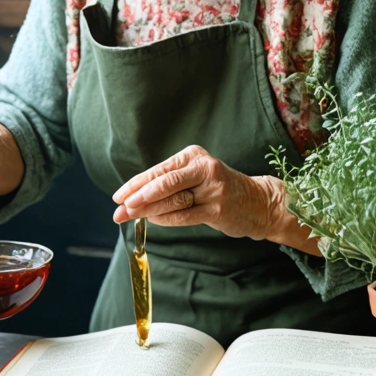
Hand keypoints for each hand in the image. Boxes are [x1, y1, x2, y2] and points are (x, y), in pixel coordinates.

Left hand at [111, 144, 303, 246]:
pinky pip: (185, 215)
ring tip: (130, 215)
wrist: (257, 202)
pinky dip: (166, 218)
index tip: (118, 196)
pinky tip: (154, 220)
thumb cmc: (218, 189)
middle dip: (138, 196)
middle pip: (163, 182)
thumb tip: (132, 197)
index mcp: (193, 155)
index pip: (158, 169)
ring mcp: (213, 188)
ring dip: (148, 209)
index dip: (135, 183)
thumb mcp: (194, 176)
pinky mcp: (218, 209)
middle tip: (119, 208)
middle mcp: (203, 167)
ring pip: (172, 199)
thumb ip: (168, 183)